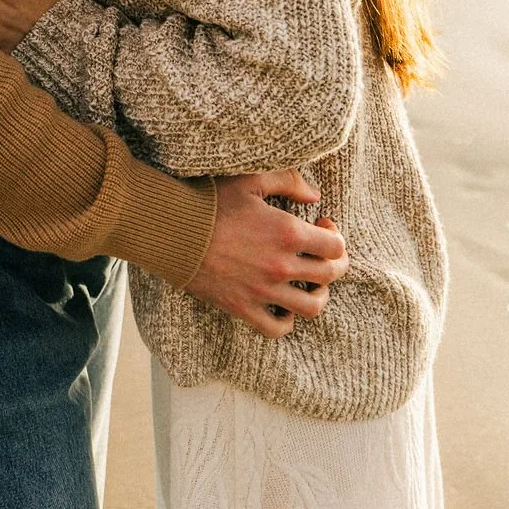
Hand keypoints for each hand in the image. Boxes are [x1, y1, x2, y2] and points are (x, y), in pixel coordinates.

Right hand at [184, 169, 348, 338]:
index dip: (335, 236)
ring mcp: (263, 292)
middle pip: (329, 276)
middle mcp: (281, 266)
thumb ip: (289, 181)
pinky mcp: (243, 309)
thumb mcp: (251, 179)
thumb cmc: (211, 200)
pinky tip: (284, 306)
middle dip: (335, 264)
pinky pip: (277, 329)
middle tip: (325, 255)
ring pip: (311, 307)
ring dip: (318, 295)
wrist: (173, 230)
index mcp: (288, 233)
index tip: (323, 227)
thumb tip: (315, 196)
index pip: (335, 246)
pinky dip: (288, 321)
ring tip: (311, 284)